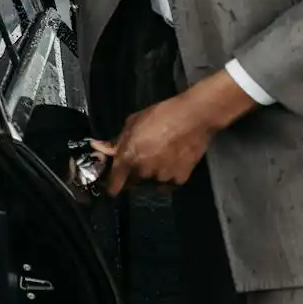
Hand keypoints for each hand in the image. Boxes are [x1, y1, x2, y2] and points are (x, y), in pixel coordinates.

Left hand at [91, 70, 256, 194]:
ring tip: (160, 157)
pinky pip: (167, 182)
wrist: (193, 118)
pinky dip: (167, 176)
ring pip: (150, 182)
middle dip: (133, 174)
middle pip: (133, 181)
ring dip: (151, 175)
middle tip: (142, 159)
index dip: (111, 186)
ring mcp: (162, 177)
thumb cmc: (161, 115)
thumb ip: (119, 140)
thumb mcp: (133, 122)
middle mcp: (143, 171)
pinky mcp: (179, 180)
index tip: (111, 189)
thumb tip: (108, 150)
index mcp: (129, 156)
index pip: (114, 182)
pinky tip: (172, 162)